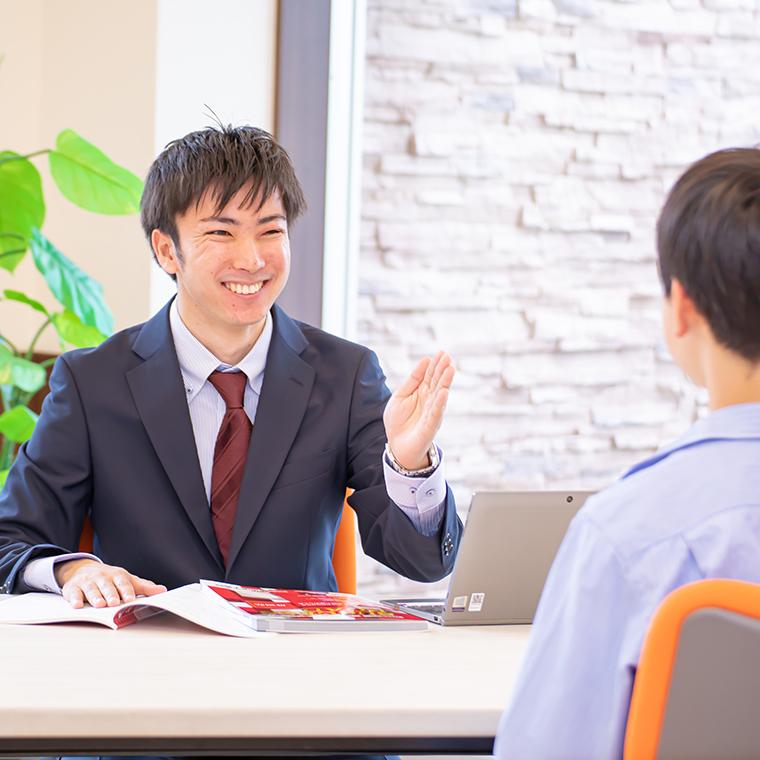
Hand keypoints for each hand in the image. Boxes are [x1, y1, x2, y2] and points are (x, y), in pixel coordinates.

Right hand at [54, 559, 166, 608]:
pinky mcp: (72, 588)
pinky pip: (73, 593)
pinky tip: (77, 605)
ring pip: (91, 589)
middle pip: (107, 586)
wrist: (84, 569)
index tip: (131, 599)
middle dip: (111, 594)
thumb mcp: (127, 580)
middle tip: (114, 603)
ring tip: (100, 605)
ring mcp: (87, 582)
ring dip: (95, 596)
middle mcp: (102, 577)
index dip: (127, 591)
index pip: (123, 583)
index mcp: (117, 575)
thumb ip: (143, 587)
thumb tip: (162, 590)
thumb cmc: (110, 578)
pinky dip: (74, 599)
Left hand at [383, 351, 454, 469]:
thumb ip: (412, 380)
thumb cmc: (398, 422)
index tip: (441, 352)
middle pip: (437, 382)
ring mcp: (432, 412)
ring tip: (450, 369)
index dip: (435, 364)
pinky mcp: (430, 426)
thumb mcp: (400, 396)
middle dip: (442, 369)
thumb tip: (425, 360)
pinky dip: (439, 403)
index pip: (430, 375)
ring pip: (440, 395)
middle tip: (448, 356)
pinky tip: (444, 392)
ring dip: (445, 382)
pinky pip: (436, 413)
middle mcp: (430, 401)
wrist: (397, 446)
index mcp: (422, 392)